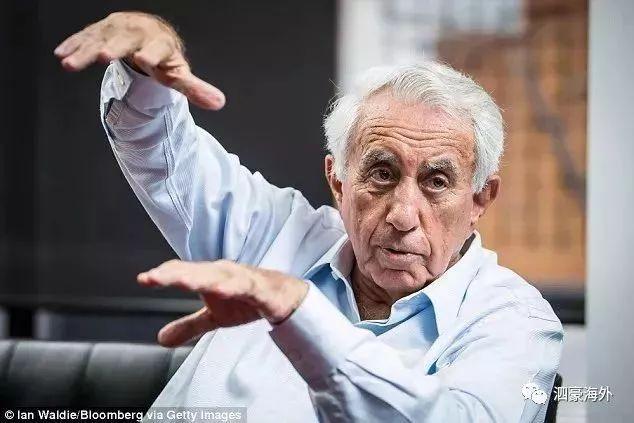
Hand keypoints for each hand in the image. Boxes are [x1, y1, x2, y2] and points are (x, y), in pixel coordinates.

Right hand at [54, 11, 224, 109]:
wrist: (148, 34)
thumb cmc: (163, 58)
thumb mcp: (178, 73)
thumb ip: (195, 89)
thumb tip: (219, 103)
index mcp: (160, 43)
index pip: (158, 48)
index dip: (153, 54)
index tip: (146, 60)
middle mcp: (138, 32)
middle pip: (125, 40)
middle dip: (114, 47)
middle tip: (102, 57)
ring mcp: (117, 29)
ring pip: (100, 37)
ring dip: (84, 50)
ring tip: (70, 64)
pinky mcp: (100, 30)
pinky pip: (85, 36)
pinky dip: (73, 44)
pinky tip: (61, 54)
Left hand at [137, 259, 308, 346]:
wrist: (284, 296)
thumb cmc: (247, 299)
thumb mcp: (215, 316)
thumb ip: (189, 325)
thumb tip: (161, 339)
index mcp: (210, 277)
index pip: (184, 272)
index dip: (164, 275)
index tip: (143, 279)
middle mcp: (223, 273)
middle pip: (197, 271)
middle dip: (175, 274)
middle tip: (154, 278)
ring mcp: (242, 279)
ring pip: (219, 276)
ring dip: (201, 278)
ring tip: (182, 282)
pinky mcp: (260, 289)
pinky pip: (246, 287)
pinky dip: (234, 287)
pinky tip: (222, 290)